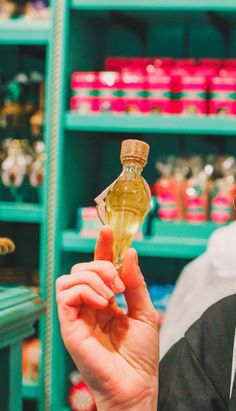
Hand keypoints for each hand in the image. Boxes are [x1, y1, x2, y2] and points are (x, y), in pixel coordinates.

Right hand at [56, 226, 158, 410]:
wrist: (136, 385)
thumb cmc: (140, 355)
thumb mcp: (144, 311)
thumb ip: (135, 282)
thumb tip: (129, 253)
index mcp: (105, 300)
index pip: (98, 266)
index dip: (102, 247)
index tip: (108, 230)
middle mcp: (89, 305)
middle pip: (82, 267)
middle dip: (102, 265)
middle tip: (119, 284)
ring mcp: (77, 314)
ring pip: (70, 276)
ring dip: (93, 277)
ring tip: (112, 294)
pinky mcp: (68, 325)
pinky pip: (65, 293)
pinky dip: (85, 289)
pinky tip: (102, 302)